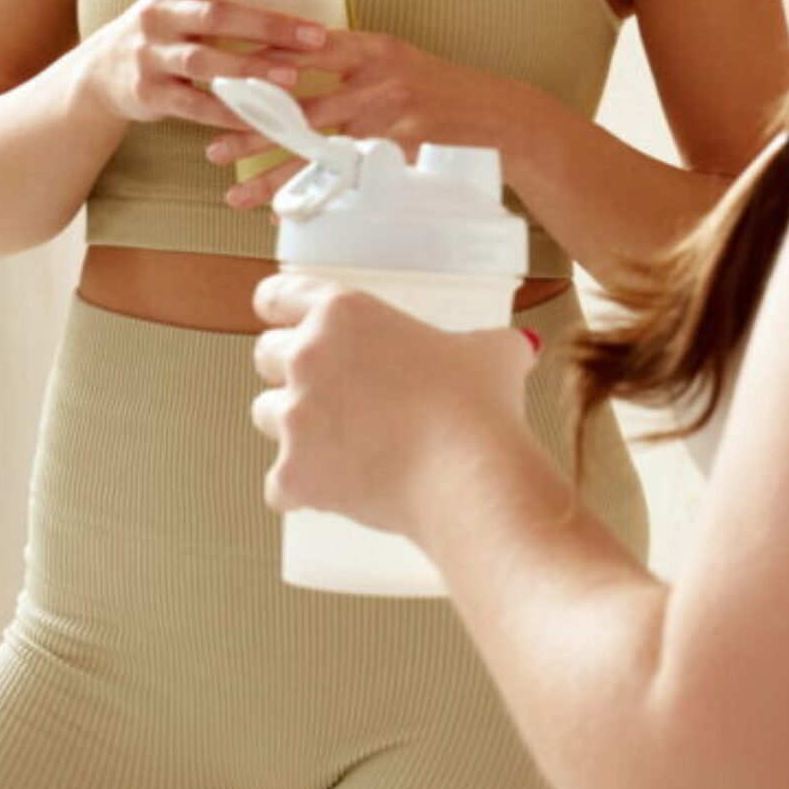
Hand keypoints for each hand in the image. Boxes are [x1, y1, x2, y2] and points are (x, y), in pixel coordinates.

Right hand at [81, 0, 331, 136]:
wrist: (106, 69)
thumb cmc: (170, 25)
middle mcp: (157, 14)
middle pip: (213, 16)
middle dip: (267, 26)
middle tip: (314, 35)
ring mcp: (150, 54)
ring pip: (204, 62)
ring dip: (251, 70)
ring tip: (292, 77)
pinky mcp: (150, 93)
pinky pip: (194, 105)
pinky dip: (229, 112)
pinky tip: (261, 115)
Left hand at [203, 28, 520, 207]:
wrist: (505, 119)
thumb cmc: (446, 92)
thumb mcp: (400, 61)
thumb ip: (352, 63)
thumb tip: (292, 72)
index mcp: (372, 48)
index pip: (302, 50)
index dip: (258, 68)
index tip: (220, 83)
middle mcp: (378, 79)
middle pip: (300, 106)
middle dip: (252, 129)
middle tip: (214, 147)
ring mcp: (392, 119)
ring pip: (318, 150)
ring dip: (272, 173)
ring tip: (236, 191)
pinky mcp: (405, 154)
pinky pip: (350, 180)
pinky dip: (316, 197)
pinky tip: (290, 211)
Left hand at [248, 271, 541, 534]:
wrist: (470, 476)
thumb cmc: (480, 406)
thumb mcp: (494, 352)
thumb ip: (494, 342)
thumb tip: (523, 346)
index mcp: (344, 313)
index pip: (278, 295)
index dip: (278, 308)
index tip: (279, 319)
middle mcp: (307, 356)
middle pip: (265, 354)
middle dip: (290, 373)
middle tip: (330, 393)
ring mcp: (294, 417)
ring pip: (265, 415)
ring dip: (294, 428)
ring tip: (339, 444)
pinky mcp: (293, 474)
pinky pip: (279, 484)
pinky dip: (301, 491)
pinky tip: (334, 493)